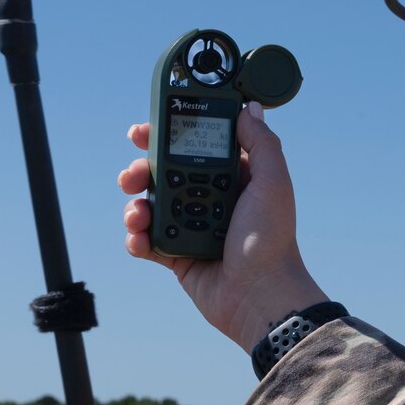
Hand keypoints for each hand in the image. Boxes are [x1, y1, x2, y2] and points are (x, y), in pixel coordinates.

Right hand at [118, 108, 328, 350]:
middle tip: (132, 175)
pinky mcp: (177, 255)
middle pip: (163, 173)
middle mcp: (210, 198)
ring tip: (137, 214)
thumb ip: (260, 143)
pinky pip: (145, 240)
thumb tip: (249, 108)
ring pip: (149, 205)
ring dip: (135, 206)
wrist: (260, 296)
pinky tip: (140, 238)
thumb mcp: (272, 183)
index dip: (168, 135)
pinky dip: (136, 238)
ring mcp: (191, 226)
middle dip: (140, 170)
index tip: (143, 129)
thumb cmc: (270, 239)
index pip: (194, 146)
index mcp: (232, 177)